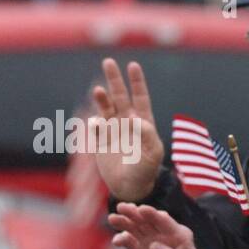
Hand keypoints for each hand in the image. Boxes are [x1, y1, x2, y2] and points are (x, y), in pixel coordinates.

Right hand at [89, 59, 165, 200]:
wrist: (131, 187)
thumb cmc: (146, 170)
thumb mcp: (154, 154)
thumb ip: (148, 136)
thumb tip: (135, 119)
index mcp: (143, 123)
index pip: (140, 98)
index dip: (137, 82)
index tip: (133, 65)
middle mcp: (126, 122)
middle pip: (120, 96)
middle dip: (115, 79)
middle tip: (108, 62)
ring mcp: (112, 130)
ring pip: (105, 108)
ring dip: (102, 98)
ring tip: (99, 91)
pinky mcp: (100, 140)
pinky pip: (95, 126)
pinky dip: (94, 122)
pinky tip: (95, 122)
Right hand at [108, 202, 217, 248]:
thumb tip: (152, 246)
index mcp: (179, 234)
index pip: (165, 221)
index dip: (153, 214)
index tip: (141, 209)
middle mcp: (164, 234)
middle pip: (147, 220)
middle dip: (134, 213)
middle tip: (121, 207)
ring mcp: (152, 241)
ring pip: (136, 228)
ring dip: (125, 222)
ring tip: (112, 218)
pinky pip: (131, 242)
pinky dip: (123, 240)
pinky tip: (117, 241)